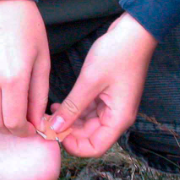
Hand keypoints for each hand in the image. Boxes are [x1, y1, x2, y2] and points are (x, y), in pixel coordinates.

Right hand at [0, 0, 50, 136]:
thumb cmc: (27, 26)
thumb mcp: (42, 60)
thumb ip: (38, 94)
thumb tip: (37, 121)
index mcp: (13, 78)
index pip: (13, 121)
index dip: (23, 131)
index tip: (31, 128)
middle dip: (9, 129)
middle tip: (20, 123)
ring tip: (8, 111)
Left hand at [47, 14, 155, 157]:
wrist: (134, 32)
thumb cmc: (118, 54)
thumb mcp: (90, 82)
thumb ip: (72, 107)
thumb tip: (55, 128)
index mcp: (118, 119)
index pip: (95, 147)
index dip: (74, 146)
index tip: (55, 135)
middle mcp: (116, 116)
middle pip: (89, 137)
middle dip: (67, 133)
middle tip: (45, 124)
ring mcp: (111, 106)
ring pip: (86, 124)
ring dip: (68, 122)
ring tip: (48, 114)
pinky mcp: (106, 96)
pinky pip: (87, 111)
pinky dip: (73, 111)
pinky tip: (57, 106)